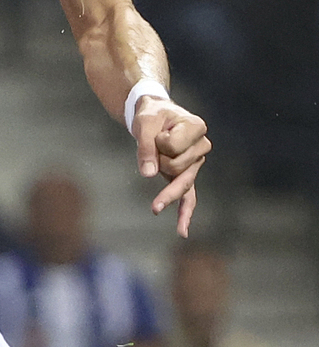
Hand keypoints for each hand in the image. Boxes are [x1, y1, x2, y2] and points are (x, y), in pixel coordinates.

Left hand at [134, 95, 208, 236]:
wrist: (154, 114)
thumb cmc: (151, 115)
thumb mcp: (144, 123)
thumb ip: (145, 146)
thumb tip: (149, 175)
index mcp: (196, 128)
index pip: (173, 146)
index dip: (157, 141)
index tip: (157, 131)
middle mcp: (202, 146)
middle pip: (177, 167)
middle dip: (157, 159)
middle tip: (152, 143)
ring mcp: (196, 162)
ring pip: (180, 182)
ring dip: (162, 179)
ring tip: (154, 201)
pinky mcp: (187, 174)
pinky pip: (189, 197)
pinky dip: (185, 213)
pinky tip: (182, 231)